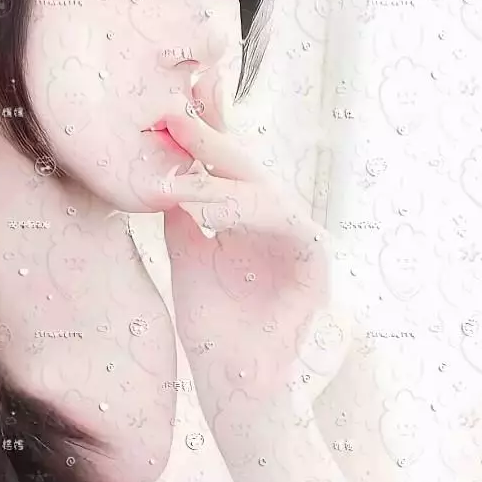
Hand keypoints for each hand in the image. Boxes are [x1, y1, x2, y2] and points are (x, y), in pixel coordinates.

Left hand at [158, 102, 347, 414]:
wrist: (236, 382)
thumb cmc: (215, 327)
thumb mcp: (189, 258)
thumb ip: (183, 214)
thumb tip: (165, 167)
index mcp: (248, 220)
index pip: (226, 168)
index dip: (204, 131)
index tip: (173, 99)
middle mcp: (277, 223)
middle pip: (249, 168)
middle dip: (213, 137)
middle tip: (174, 112)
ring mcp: (300, 240)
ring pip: (268, 192)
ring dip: (225, 181)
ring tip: (182, 181)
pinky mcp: (316, 263)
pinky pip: (288, 225)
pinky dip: (249, 214)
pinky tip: (207, 210)